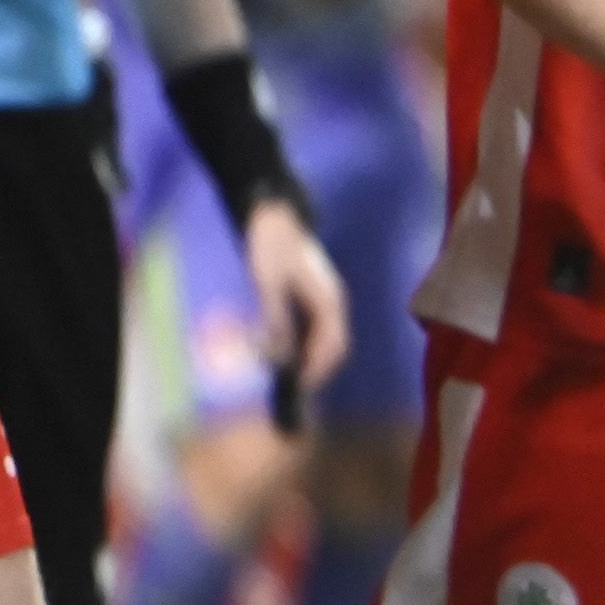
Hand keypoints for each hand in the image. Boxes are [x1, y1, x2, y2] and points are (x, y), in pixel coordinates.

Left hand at [243, 200, 351, 386]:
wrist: (274, 217)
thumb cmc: (271, 249)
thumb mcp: (268, 286)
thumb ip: (276, 321)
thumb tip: (279, 356)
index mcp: (328, 300)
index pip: (332, 344)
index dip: (317, 368)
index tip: (298, 387)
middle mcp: (332, 301)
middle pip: (335, 344)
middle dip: (318, 368)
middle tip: (294, 387)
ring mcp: (325, 297)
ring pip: (327, 337)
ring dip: (312, 356)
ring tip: (290, 374)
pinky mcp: (313, 294)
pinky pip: (316, 327)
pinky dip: (306, 344)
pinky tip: (287, 351)